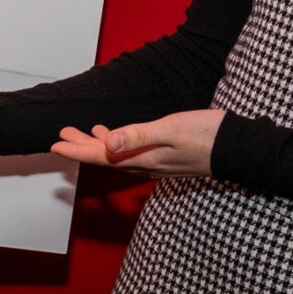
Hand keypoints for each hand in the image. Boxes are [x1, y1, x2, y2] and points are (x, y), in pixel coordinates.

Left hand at [51, 108, 223, 176]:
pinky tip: (116, 135)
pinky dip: (118, 144)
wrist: (238, 149)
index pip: (100, 156)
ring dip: (97, 145)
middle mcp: (146, 164)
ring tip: (82, 132)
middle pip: (105, 157)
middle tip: (61, 135)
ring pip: (117, 156)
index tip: (55, 145)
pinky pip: (132, 155)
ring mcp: (157, 163)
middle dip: (81, 147)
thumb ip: (137, 135)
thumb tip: (105, 142)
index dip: (76, 150)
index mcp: (144, 158)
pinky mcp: (166, 158)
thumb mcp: (171, 129)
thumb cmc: (207, 135)